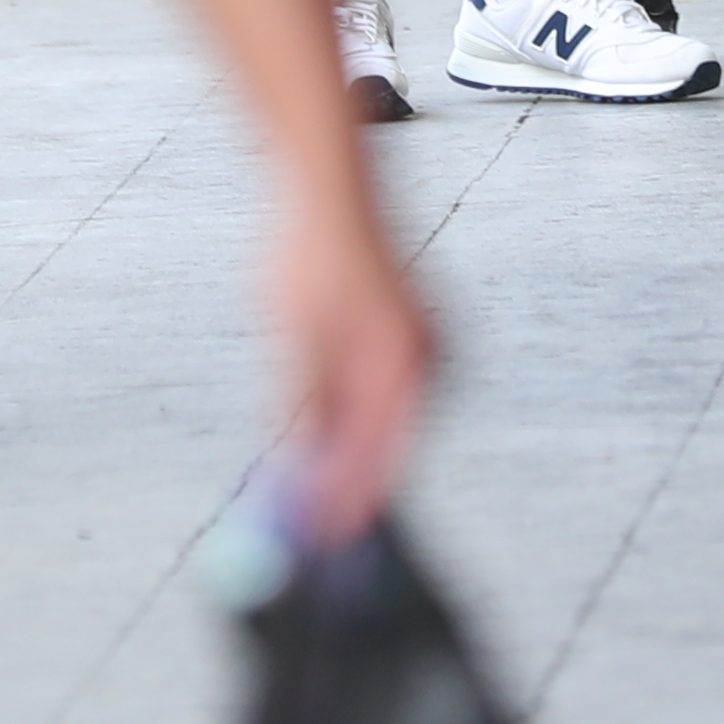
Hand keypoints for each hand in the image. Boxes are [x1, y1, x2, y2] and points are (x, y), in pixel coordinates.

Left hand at [264, 188, 434, 547]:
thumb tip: (303, 469)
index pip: (377, 459)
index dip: (346, 504)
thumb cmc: (312, 255)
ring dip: (351, 445)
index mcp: (399, 365)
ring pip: (387, 421)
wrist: (330, 186)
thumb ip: (305, 411)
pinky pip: (389, 393)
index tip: (318, 536)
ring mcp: (426, 344)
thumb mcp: (296, 344)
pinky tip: (330, 413)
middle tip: (308, 512)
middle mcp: (425, 359)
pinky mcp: (415, 333)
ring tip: (310, 464)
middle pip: (387, 445)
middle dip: (348, 480)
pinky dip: (360, 412)